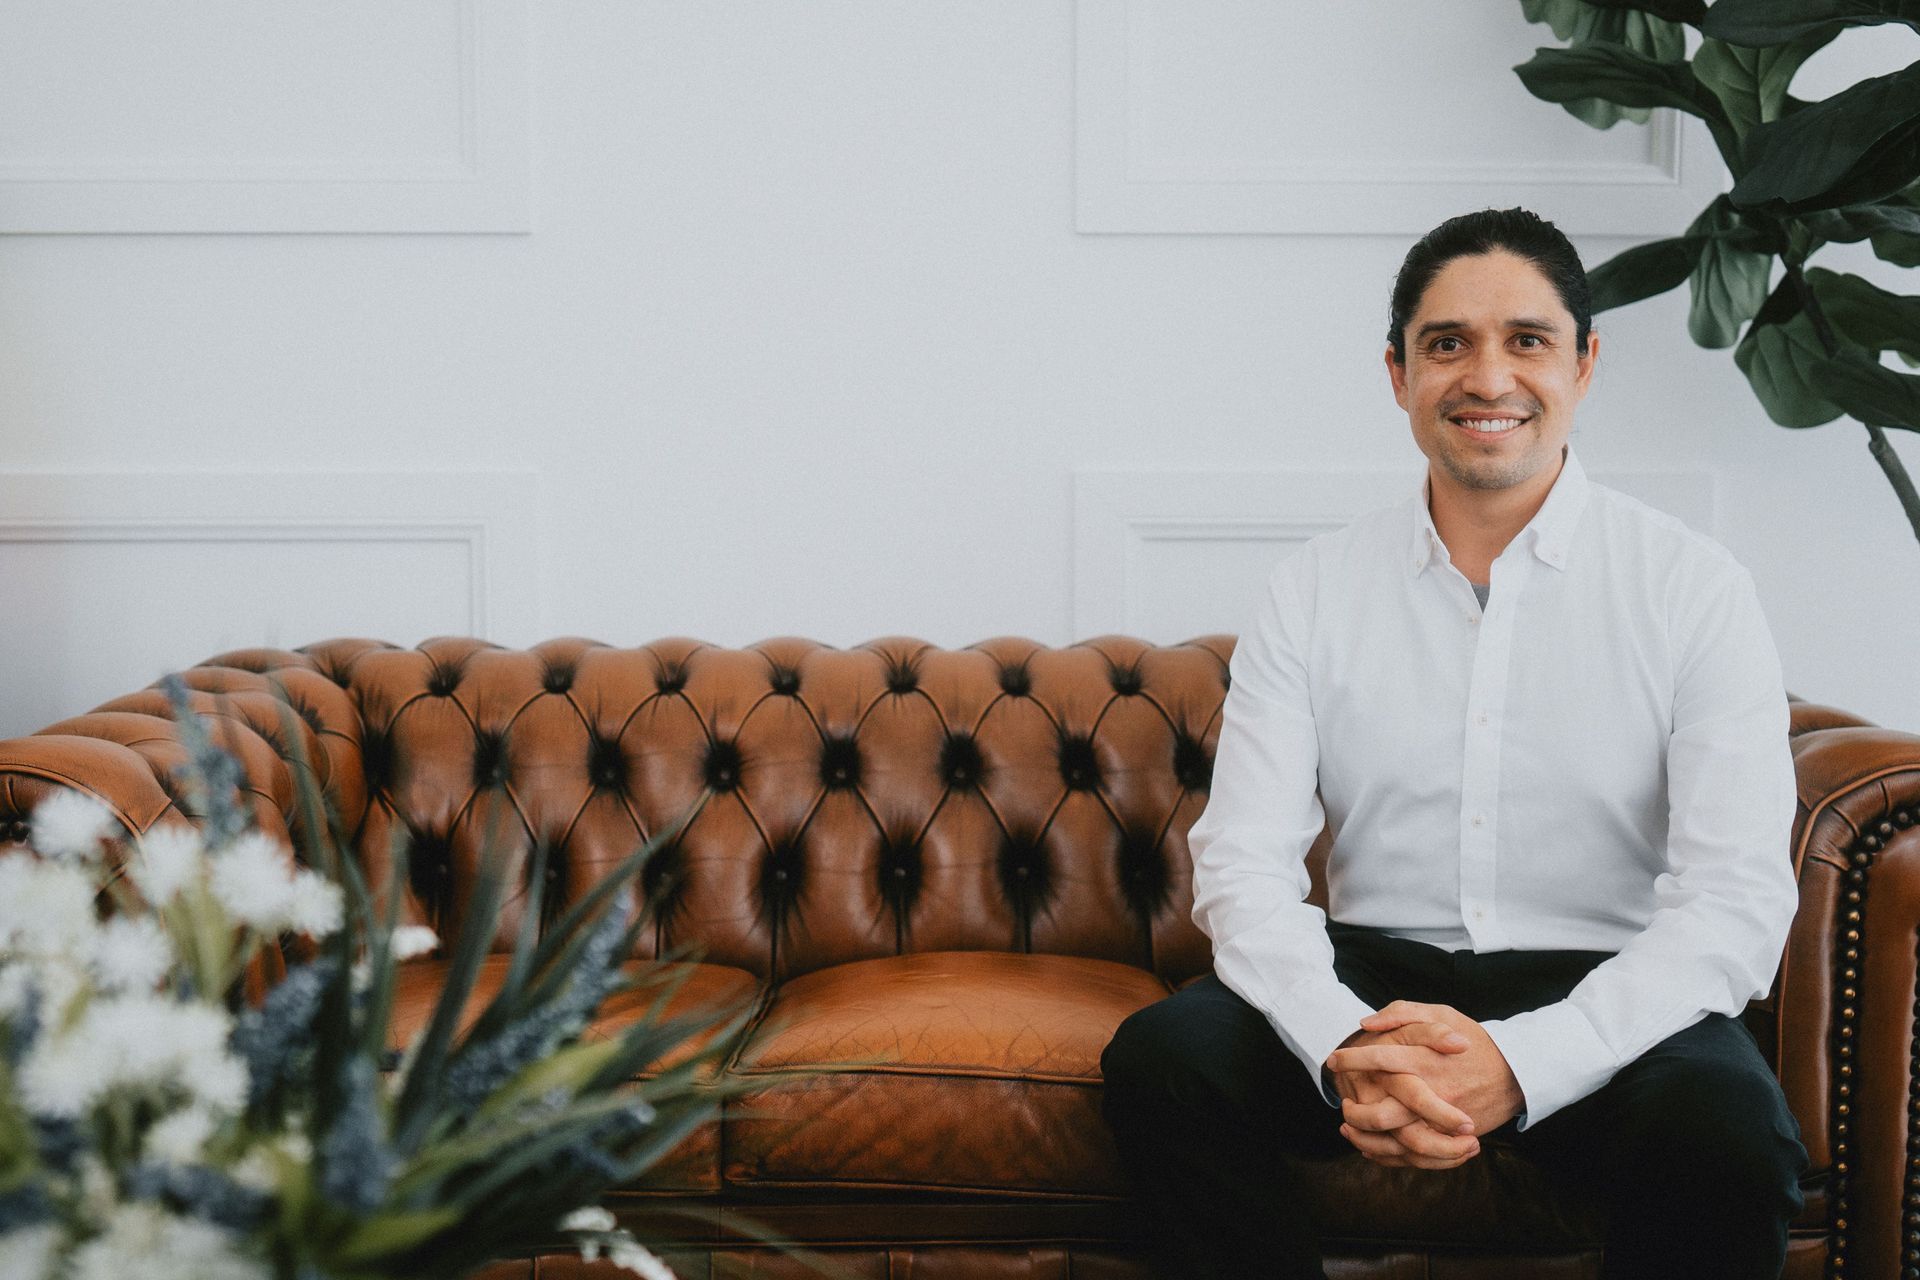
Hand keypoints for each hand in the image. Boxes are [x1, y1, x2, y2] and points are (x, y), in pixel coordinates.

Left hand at [1327, 1001, 1524, 1167]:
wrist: (1517, 1073)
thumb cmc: (1474, 1040)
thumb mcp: (1442, 1014)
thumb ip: (1403, 1013)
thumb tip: (1367, 1023)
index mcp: (1426, 1059)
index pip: (1380, 1059)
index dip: (1352, 1060)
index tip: (1334, 1060)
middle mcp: (1432, 1093)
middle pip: (1382, 1114)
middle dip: (1354, 1112)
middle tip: (1342, 1102)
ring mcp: (1442, 1122)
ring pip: (1396, 1143)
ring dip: (1365, 1139)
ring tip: (1348, 1128)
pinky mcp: (1451, 1139)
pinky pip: (1415, 1157)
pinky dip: (1389, 1155)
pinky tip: (1371, 1147)